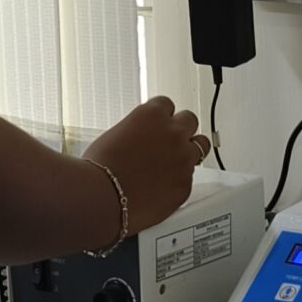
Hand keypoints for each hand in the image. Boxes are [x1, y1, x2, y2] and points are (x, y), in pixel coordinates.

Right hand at [85, 96, 205, 241]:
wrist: (104, 197)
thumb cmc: (101, 169)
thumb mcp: (115, 135)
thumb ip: (136, 132)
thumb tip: (139, 139)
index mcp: (152, 115)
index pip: (166, 104)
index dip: (161, 116)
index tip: (157, 123)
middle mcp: (172, 133)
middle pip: (189, 120)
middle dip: (181, 129)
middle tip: (170, 140)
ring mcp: (183, 158)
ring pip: (201, 145)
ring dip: (190, 150)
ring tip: (177, 160)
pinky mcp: (185, 185)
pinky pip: (190, 177)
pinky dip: (180, 179)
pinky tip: (165, 185)